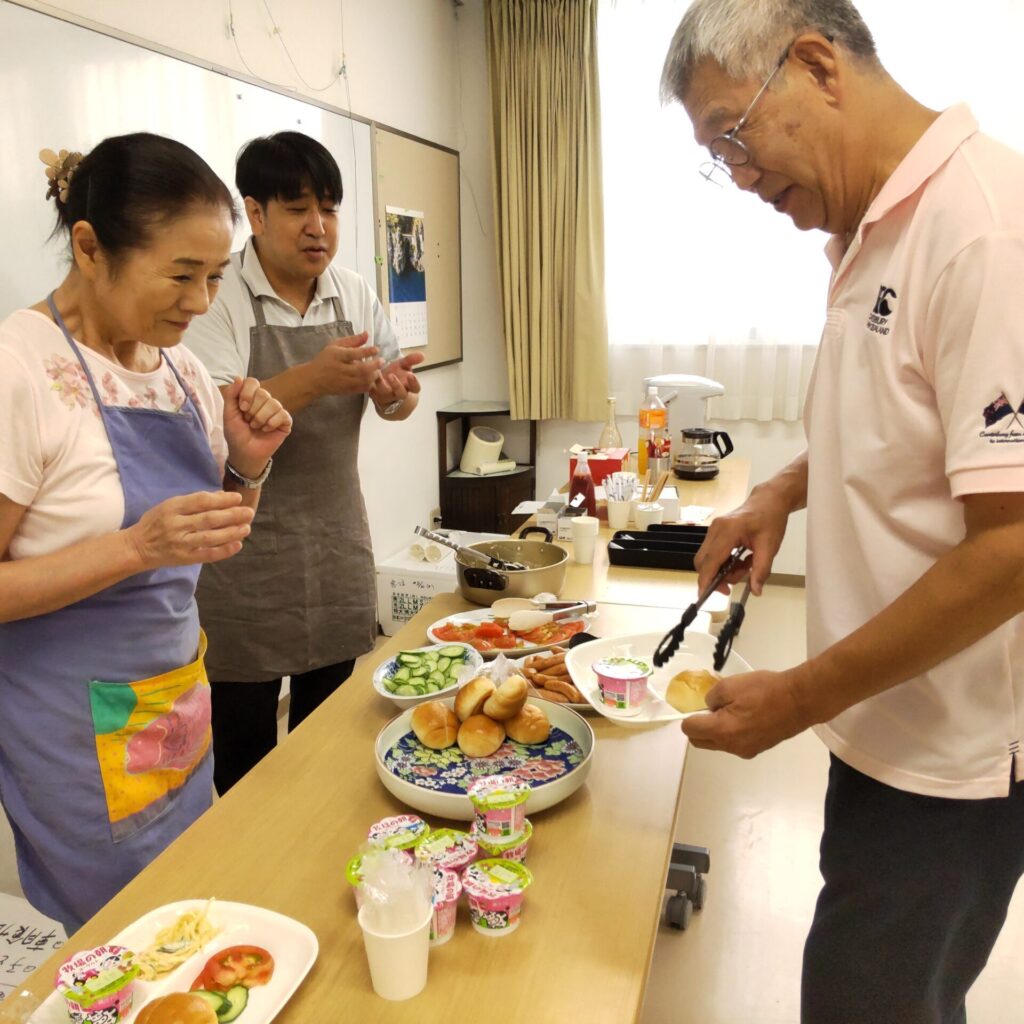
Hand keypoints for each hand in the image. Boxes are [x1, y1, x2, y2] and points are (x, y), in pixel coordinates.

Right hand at [126, 490, 254, 569]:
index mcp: (172, 508)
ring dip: (232, 532)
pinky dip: (224, 551)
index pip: (201, 501)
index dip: (221, 500)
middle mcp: (176, 525)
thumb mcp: (169, 506)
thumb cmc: (156, 522)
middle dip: (232, 515)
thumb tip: (222, 496)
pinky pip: (207, 555)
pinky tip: (237, 545)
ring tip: (247, 528)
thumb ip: (194, 501)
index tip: (238, 498)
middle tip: (249, 512)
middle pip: (209, 519)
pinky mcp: (184, 558)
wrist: (137, 547)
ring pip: (210, 537)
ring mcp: (180, 543)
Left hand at [222, 377, 292, 477]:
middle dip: (253, 411)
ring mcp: (276, 411)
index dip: (247, 394)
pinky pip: (282, 414)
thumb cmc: (236, 434)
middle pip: (263, 394)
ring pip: (274, 404)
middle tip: (248, 421)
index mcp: (251, 397)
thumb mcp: (229, 414)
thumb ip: (231, 395)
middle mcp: (264, 401)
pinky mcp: (285, 421)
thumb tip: (238, 377)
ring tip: (256, 427)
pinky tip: (266, 430)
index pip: (253, 382)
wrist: (245, 453)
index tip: (242, 408)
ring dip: (261, 418)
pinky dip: (271, 423)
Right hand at [310, 332, 384, 395]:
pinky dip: (370, 384)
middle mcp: (340, 369)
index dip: (367, 351)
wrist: (313, 379)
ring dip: (374, 375)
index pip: (354, 354)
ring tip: (378, 370)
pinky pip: (362, 389)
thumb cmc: (325, 359)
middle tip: (382, 361)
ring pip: (363, 380)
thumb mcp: (335, 345)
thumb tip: (367, 334)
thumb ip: (352, 340)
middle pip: (361, 369)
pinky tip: (372, 378)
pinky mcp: (346, 390)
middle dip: (375, 365)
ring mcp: (344, 381)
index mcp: (337, 356)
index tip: (376, 349)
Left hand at [369, 352, 423, 411]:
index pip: (415, 388)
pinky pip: (372, 391)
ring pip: (385, 394)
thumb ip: (411, 360)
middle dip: (396, 385)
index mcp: (408, 387)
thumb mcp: (403, 366)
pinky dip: (370, 383)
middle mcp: (398, 394)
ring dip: (381, 384)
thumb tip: (422, 355)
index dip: (414, 383)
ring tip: (377, 373)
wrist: (383, 386)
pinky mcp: (374, 395)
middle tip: (391, 375)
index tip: (411, 375)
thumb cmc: (396, 375)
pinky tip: (369, 374)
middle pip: (401, 393)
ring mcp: (386, 396)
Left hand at [681, 668, 812, 758]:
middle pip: (700, 742)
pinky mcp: (757, 749)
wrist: (799, 700)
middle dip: (699, 726)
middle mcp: (731, 746)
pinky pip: (734, 743)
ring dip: (716, 730)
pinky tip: (746, 716)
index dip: (689, 716)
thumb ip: (711, 698)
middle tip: (713, 708)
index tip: (699, 705)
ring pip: (717, 744)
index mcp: (722, 731)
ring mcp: (745, 750)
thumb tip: (708, 707)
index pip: (689, 730)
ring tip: (732, 709)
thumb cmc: (764, 690)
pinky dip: (731, 733)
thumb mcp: (730, 685)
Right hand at [694, 486, 789, 596]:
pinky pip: (712, 553)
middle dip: (716, 577)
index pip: (710, 561)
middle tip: (738, 580)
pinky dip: (724, 562)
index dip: (706, 580)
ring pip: (707, 559)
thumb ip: (761, 570)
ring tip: (745, 566)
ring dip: (723, 570)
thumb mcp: (770, 547)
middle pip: (703, 562)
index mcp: (728, 531)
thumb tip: (755, 590)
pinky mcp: (715, 532)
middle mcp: (715, 529)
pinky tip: (741, 559)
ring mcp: (713, 530)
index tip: (705, 595)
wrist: (769, 501)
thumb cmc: (770, 519)